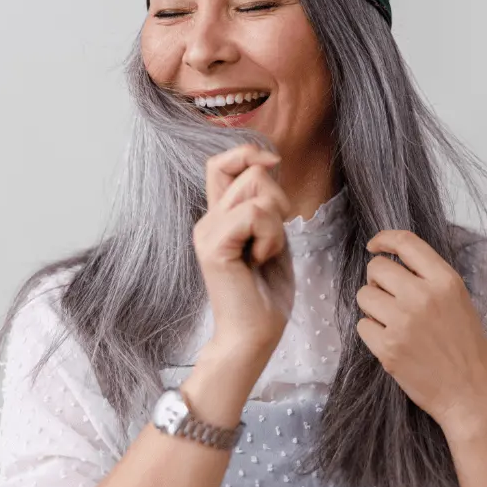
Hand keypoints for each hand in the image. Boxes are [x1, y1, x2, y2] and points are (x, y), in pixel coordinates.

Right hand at [192, 143, 294, 376]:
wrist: (254, 334)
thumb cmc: (266, 291)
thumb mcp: (271, 236)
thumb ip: (264, 204)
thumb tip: (269, 163)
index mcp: (219, 217)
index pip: (220, 163)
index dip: (247, 152)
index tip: (274, 162)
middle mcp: (208, 220)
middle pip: (250, 172)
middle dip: (278, 198)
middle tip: (273, 237)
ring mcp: (207, 231)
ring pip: (257, 189)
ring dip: (277, 221)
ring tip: (265, 252)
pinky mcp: (214, 246)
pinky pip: (255, 213)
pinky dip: (271, 235)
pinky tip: (261, 259)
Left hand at [357, 230, 486, 434]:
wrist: (471, 393)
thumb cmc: (466, 346)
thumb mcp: (457, 299)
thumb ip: (428, 276)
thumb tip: (390, 259)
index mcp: (444, 280)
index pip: (405, 242)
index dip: (384, 239)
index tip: (375, 245)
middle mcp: (422, 296)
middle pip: (377, 268)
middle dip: (377, 279)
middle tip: (389, 296)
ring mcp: (403, 322)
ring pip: (364, 295)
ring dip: (373, 306)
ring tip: (393, 321)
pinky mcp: (387, 348)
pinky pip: (362, 325)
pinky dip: (372, 332)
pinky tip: (391, 341)